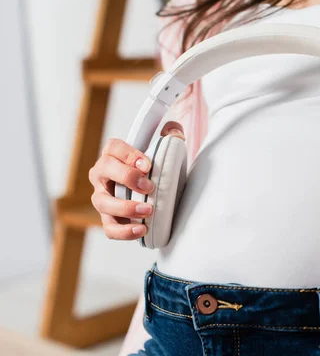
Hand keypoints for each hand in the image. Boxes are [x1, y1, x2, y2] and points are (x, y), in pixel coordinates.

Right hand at [88, 122, 184, 239]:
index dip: (129, 154)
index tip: (148, 165)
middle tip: (149, 187)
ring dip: (125, 207)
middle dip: (127, 178)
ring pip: (102, 202)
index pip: (113, 147)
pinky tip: (141, 231)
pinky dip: (123, 232)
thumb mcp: (165, 151)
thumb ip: (170, 137)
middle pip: (103, 170)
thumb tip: (174, 130)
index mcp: (114, 155)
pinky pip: (109, 228)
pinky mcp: (108, 219)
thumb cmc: (155, 171)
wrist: (156, 194)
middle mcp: (102, 175)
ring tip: (148, 211)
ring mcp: (102, 198)